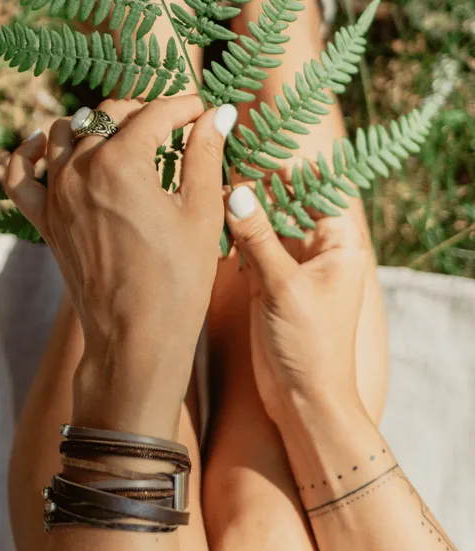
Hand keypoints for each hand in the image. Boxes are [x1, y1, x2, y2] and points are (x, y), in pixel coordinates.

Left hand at [4, 96, 236, 436]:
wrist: (135, 339)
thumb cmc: (177, 280)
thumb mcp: (201, 213)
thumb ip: (205, 155)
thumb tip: (218, 115)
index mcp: (121, 162)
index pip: (156, 113)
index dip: (186, 107)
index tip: (204, 111)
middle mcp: (80, 168)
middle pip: (111, 114)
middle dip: (145, 110)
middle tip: (174, 123)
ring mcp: (56, 193)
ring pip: (66, 131)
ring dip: (96, 123)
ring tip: (126, 135)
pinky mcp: (44, 219)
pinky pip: (19, 173)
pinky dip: (29, 151)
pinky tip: (48, 142)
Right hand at [225, 184, 369, 421]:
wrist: (303, 400)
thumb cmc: (310, 344)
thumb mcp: (284, 286)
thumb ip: (259, 237)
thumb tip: (236, 192)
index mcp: (339, 243)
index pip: (315, 189)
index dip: (286, 169)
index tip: (252, 150)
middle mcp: (318, 248)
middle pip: (287, 203)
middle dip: (257, 187)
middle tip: (222, 164)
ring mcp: (291, 263)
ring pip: (265, 222)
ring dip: (242, 209)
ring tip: (211, 186)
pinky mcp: (268, 280)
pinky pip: (251, 245)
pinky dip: (233, 234)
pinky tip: (211, 219)